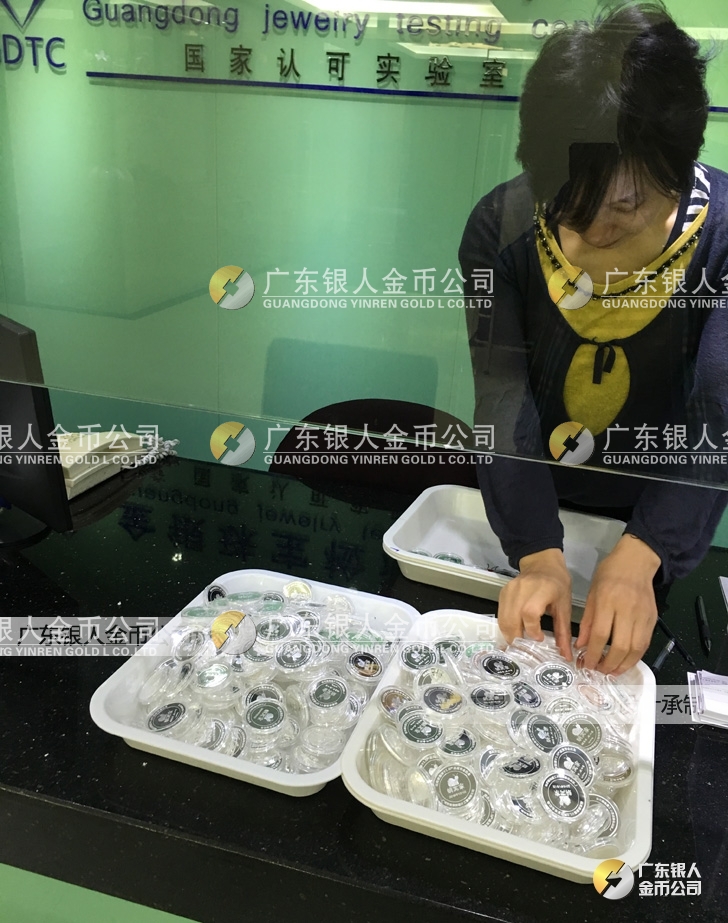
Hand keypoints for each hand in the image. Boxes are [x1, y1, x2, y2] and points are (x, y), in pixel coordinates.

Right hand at [496, 548, 572, 658]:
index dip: (532, 630)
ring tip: (519, 644)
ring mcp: (509, 590)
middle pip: (512, 619)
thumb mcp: (565, 606)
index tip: (539, 639)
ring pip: (503, 619)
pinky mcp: (503, 593)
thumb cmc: (558, 584)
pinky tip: (515, 632)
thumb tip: (566, 655)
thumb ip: (563, 632)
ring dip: (509, 635)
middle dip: (518, 638)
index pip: (529, 613)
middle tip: (526, 648)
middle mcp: (522, 589)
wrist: (542, 564)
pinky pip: (501, 614)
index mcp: (541, 590)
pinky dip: (506, 626)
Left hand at [576, 534, 660, 674]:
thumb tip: (581, 645)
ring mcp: (643, 616)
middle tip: (599, 671)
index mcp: (608, 602)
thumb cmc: (609, 575)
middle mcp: (628, 610)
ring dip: (624, 665)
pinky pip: (645, 643)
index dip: (593, 653)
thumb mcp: (592, 593)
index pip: (601, 634)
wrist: (636, 562)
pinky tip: (626, 661)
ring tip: (612, 672)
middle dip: (609, 663)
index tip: (586, 663)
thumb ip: (588, 621)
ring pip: (636, 648)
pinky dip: (636, 656)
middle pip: (621, 645)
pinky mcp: (653, 619)